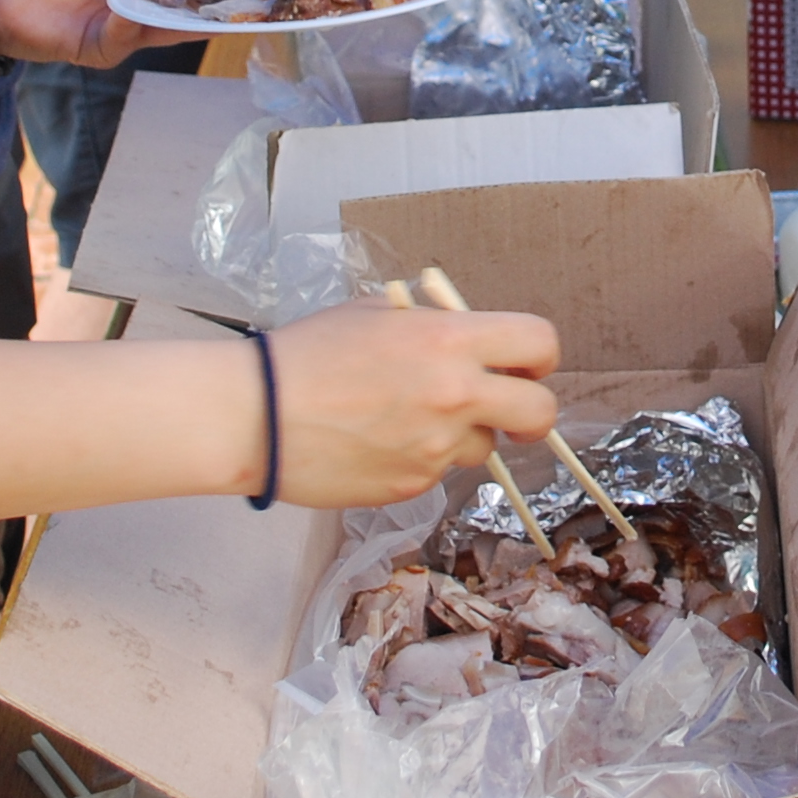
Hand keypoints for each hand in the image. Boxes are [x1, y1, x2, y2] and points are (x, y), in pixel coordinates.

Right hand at [261, 298, 561, 506]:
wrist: (257, 415)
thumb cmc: (308, 354)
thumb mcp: (376, 313)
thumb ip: (431, 323)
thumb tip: (465, 336)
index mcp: (448, 340)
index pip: (538, 342)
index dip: (539, 356)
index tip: (526, 365)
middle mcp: (454, 394)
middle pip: (540, 411)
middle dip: (533, 414)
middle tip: (510, 412)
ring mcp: (436, 446)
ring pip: (482, 447)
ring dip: (461, 436)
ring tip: (405, 421)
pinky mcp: (412, 485)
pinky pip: (437, 471)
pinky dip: (418, 459)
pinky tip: (376, 443)